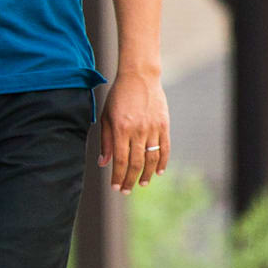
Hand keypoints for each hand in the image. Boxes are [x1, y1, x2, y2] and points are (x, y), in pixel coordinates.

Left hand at [97, 73, 171, 191]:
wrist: (139, 77)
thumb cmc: (119, 96)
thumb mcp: (106, 116)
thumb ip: (105, 141)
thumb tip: (103, 163)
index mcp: (121, 129)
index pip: (120, 160)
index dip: (118, 176)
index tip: (115, 187)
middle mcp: (137, 130)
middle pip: (135, 163)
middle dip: (130, 180)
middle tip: (126, 190)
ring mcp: (152, 128)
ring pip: (151, 159)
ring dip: (147, 175)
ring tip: (142, 184)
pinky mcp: (164, 125)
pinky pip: (165, 148)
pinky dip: (162, 162)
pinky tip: (159, 172)